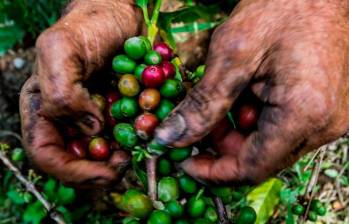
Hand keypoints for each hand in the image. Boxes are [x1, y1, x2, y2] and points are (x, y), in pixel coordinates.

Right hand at [20, 0, 141, 186]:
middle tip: (127, 161)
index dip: (74, 172)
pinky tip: (148, 130)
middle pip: (78, 162)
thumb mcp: (61, 48)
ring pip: (104, 155)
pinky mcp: (117, 112)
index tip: (106, 171)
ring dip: (122, 157)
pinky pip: (126, 136)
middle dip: (102, 169)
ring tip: (140, 145)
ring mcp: (94, 118)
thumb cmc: (86, 25)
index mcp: (44, 109)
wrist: (118, 15)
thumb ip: (62, 91)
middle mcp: (68, 119)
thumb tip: (92, 129)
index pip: (47, 155)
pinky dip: (137, 139)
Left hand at [155, 0, 348, 183]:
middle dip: (223, 146)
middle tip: (201, 121)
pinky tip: (248, 92)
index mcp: (304, 114)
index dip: (213, 171)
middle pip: (262, 159)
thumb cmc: (280, 9)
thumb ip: (202, 104)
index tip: (185, 162)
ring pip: (271, 146)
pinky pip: (285, 130)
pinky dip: (258, 119)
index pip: (252, 168)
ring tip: (226, 97)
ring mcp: (330, 118)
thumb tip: (170, 137)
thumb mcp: (230, 56)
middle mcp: (324, 124)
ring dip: (239, 131)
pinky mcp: (326, 108)